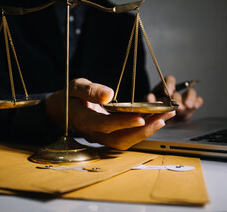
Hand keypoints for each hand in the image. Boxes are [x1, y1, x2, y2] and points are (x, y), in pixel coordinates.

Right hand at [45, 78, 174, 149]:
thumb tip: (109, 94)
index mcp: (83, 120)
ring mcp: (101, 136)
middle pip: (119, 139)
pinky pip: (126, 136)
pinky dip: (142, 128)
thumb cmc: (68, 96)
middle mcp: (93, 132)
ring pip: (125, 141)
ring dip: (146, 131)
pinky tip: (155, 118)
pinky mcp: (108, 134)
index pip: (104, 124)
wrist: (61, 110)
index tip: (141, 117)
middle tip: (163, 117)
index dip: (123, 123)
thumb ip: (90, 91)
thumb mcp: (75, 87)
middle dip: (142, 130)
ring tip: (165, 116)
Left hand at [147, 75, 202, 121]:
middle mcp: (175, 91)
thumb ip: (149, 101)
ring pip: (191, 92)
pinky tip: (194, 106)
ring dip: (190, 98)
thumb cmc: (153, 110)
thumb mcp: (148, 105)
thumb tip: (150, 97)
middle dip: (177, 97)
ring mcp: (184, 98)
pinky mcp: (191, 106)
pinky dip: (198, 102)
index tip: (167, 92)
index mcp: (164, 87)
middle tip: (176, 104)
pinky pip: (198, 100)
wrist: (160, 122)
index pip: (169, 79)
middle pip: (179, 89)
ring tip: (187, 106)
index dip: (169, 84)